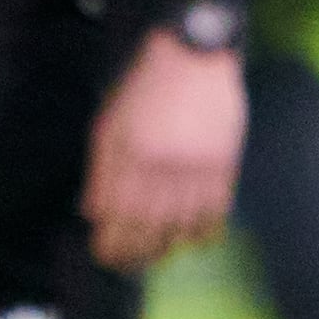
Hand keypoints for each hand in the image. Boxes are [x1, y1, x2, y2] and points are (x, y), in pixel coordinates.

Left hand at [81, 30, 245, 273]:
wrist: (195, 54)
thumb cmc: (146, 87)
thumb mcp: (110, 123)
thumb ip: (102, 171)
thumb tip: (93, 214)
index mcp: (130, 154)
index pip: (118, 217)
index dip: (111, 244)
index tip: (107, 257)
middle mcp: (163, 165)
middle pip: (149, 228)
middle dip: (136, 254)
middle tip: (130, 265)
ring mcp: (197, 166)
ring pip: (183, 226)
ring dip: (169, 246)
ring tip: (158, 255)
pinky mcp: (225, 163)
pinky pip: (216, 213)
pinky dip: (203, 233)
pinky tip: (193, 240)